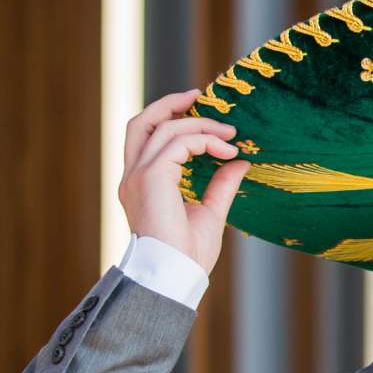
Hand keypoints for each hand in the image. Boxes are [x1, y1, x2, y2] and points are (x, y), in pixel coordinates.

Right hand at [118, 91, 246, 273]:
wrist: (175, 276)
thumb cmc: (188, 256)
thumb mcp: (211, 212)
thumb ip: (221, 185)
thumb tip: (239, 162)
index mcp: (140, 184)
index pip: (147, 139)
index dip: (171, 120)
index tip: (205, 121)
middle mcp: (132, 176)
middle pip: (143, 122)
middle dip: (170, 104)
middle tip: (200, 97)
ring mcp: (138, 175)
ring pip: (163, 127)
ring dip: (199, 124)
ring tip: (230, 134)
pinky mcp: (150, 177)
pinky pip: (178, 142)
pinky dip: (204, 141)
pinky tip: (227, 152)